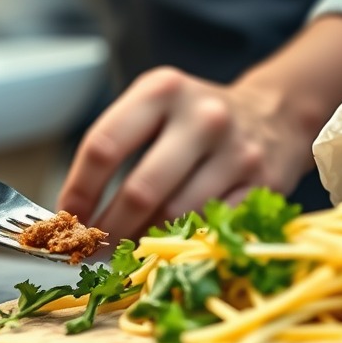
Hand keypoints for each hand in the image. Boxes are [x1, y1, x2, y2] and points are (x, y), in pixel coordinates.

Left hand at [56, 66, 316, 240]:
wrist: (273, 115)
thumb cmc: (192, 120)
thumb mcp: (152, 109)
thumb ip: (114, 147)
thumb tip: (72, 212)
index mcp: (161, 91)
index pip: (105, 146)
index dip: (80, 189)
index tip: (67, 217)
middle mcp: (202, 116)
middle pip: (141, 190)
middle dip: (109, 228)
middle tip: (92, 248)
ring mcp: (237, 151)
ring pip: (177, 216)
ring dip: (143, 243)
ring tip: (125, 252)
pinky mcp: (263, 184)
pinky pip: (212, 227)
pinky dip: (183, 243)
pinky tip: (166, 248)